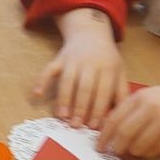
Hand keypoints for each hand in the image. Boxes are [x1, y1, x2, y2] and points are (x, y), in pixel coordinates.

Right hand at [32, 8, 126, 126]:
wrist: (91, 33)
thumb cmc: (107, 58)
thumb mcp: (120, 71)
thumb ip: (121, 92)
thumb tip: (120, 115)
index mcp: (108, 68)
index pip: (102, 92)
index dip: (97, 110)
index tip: (93, 126)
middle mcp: (90, 64)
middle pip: (84, 89)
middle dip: (80, 109)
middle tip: (76, 126)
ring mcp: (73, 61)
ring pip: (67, 81)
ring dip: (64, 100)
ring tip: (62, 117)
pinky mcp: (59, 59)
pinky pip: (49, 70)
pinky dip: (41, 81)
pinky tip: (38, 94)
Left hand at [97, 81, 159, 158]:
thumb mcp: (152, 96)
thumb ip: (132, 109)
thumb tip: (109, 130)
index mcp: (140, 96)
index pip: (114, 119)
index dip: (103, 136)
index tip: (98, 146)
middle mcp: (150, 107)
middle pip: (123, 134)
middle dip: (116, 147)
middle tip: (114, 153)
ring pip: (138, 146)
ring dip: (133, 152)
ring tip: (135, 150)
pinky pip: (154, 151)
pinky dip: (148, 154)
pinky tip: (150, 148)